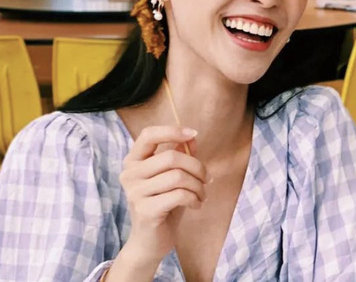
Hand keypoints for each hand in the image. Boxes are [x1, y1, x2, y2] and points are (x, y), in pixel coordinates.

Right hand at [118, 126, 207, 265]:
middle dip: (197, 167)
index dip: (172, 131)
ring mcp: (135, 193)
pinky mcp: (145, 210)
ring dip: (198, 186)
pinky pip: (180, 195)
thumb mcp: (172, 177)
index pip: (148, 135)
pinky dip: (195, 199)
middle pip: (172, 157)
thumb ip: (180, 155)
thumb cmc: (163, 204)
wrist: (150, 242)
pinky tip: (196, 205)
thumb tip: (192, 137)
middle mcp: (129, 174)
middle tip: (207, 179)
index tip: (193, 134)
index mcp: (133, 162)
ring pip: (178, 177)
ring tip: (202, 194)